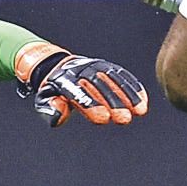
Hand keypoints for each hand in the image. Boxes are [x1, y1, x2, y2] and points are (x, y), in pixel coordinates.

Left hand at [15, 42, 149, 126]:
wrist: (58, 66)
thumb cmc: (53, 90)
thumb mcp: (44, 100)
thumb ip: (50, 109)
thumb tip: (59, 115)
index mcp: (63, 79)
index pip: (78, 92)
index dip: (91, 105)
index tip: (103, 119)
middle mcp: (82, 70)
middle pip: (100, 86)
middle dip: (114, 103)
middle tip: (124, 119)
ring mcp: (96, 66)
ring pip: (114, 79)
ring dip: (129, 95)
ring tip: (139, 111)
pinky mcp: (107, 66)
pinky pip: (122, 75)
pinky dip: (133, 87)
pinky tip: (143, 100)